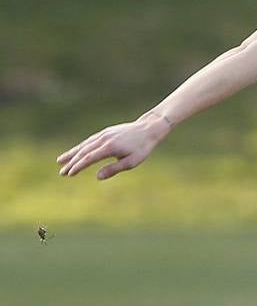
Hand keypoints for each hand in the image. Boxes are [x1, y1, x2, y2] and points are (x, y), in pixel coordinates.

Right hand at [57, 112, 171, 179]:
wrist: (148, 128)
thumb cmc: (142, 148)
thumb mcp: (132, 162)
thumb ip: (114, 169)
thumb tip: (97, 177)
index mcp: (110, 147)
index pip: (89, 158)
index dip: (78, 166)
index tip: (70, 174)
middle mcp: (103, 139)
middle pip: (83, 152)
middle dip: (71, 163)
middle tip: (61, 173)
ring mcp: (103, 134)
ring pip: (84, 145)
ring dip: (72, 153)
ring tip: (60, 161)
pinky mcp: (105, 132)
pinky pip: (89, 140)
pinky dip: (80, 147)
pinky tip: (75, 151)